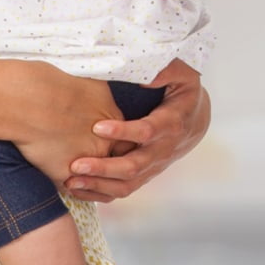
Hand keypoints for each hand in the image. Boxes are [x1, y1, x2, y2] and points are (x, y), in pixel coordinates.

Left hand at [63, 59, 210, 201]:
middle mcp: (162, 150)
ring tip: (71, 181)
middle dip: (104, 168)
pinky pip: (123, 190)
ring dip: (98, 185)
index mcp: (171, 123)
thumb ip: (164, 71)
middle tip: (76, 165)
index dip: (123, 131)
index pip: (147, 132)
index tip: (97, 127)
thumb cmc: (182, 93)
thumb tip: (143, 77)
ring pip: (127, 184)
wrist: (194, 120)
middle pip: (134, 166)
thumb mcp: (181, 74)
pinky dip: (100, 193)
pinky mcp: (144, 175)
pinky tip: (77, 189)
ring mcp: (153, 166)